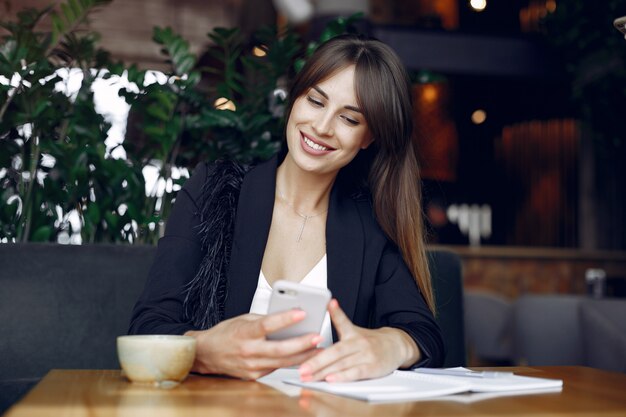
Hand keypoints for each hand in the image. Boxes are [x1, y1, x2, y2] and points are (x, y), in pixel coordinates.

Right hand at [185, 310, 321, 379]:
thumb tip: (287, 316)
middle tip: (317, 336)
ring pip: (282, 362)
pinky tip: (303, 357)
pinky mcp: (254, 375)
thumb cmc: (225, 333)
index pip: (267, 324)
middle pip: (279, 349)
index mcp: (244, 332)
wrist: (206, 354)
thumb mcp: (243, 319)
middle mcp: (248, 351)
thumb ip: (264, 319)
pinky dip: (290, 362)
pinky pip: (276, 368)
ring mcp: (251, 366)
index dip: (286, 319)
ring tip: (318, 348)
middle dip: (302, 343)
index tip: (302, 313)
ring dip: (302, 356)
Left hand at [298, 299, 419, 381]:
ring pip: (342, 364)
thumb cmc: (370, 341)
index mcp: (352, 333)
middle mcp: (359, 342)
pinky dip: (342, 377)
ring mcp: (366, 355)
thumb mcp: (354, 330)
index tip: (329, 303)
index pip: (343, 320)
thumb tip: (322, 319)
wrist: (396, 346)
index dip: (336, 311)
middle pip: (335, 351)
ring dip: (323, 372)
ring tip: (309, 377)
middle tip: (301, 369)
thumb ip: (338, 325)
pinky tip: (331, 380)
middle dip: (315, 361)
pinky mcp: (373, 368)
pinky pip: (356, 373)